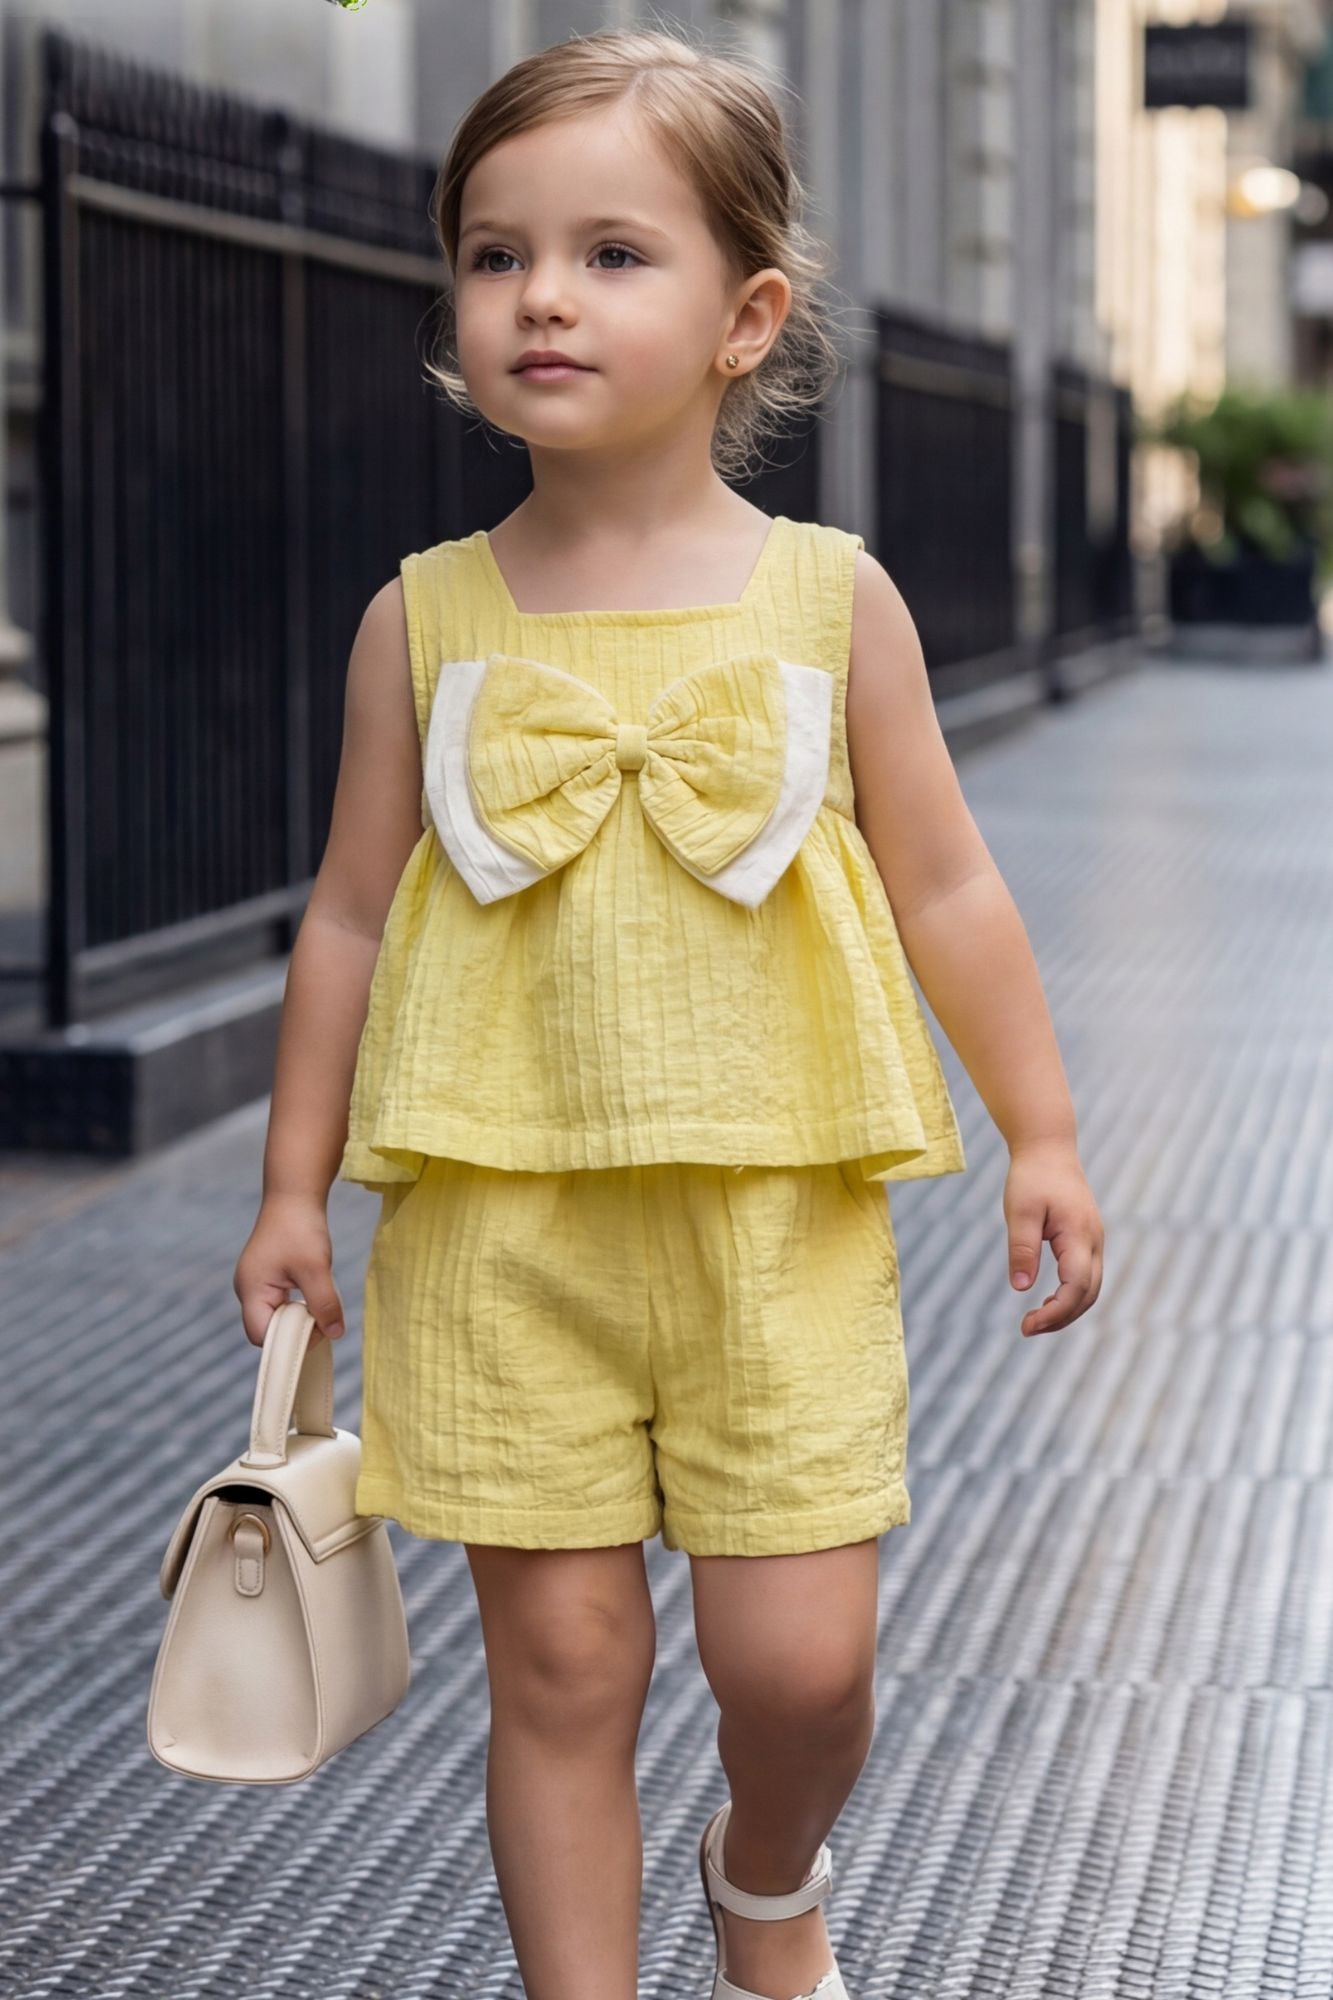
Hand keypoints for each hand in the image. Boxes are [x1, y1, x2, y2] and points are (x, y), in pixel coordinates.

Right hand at [233, 1192, 346, 1348]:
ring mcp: (257, 1284)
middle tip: (324, 1317)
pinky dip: (300, 1304)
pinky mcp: (268, 1278)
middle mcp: (248, 1290)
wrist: (295, 1195)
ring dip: (301, 1316)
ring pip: (278, 1317)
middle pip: (268, 1329)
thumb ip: (324, 1303)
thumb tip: (335, 1333)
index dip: (290, 1340)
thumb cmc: (300, 1228)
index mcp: (251, 1290)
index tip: (319, 1328)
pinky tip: (316, 1292)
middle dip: (297, 1329)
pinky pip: (282, 1304)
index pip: (262, 1335)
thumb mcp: (316, 1268)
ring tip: (320, 1301)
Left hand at [1003, 1141, 1102, 1336]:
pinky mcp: (1087, 1240)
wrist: (1048, 1149)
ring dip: (1067, 1310)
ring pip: (1091, 1289)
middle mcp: (1094, 1241)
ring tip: (1035, 1321)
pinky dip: (1070, 1296)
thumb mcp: (1020, 1212)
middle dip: (1061, 1318)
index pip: (1076, 1287)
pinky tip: (1047, 1302)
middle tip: (1027, 1328)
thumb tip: (1021, 1288)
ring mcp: (1095, 1241)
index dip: (1055, 1312)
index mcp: (1079, 1235)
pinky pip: (1086, 1277)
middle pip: (1088, 1294)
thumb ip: (1022, 1249)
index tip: (1027, 1325)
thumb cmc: (1032, 1177)